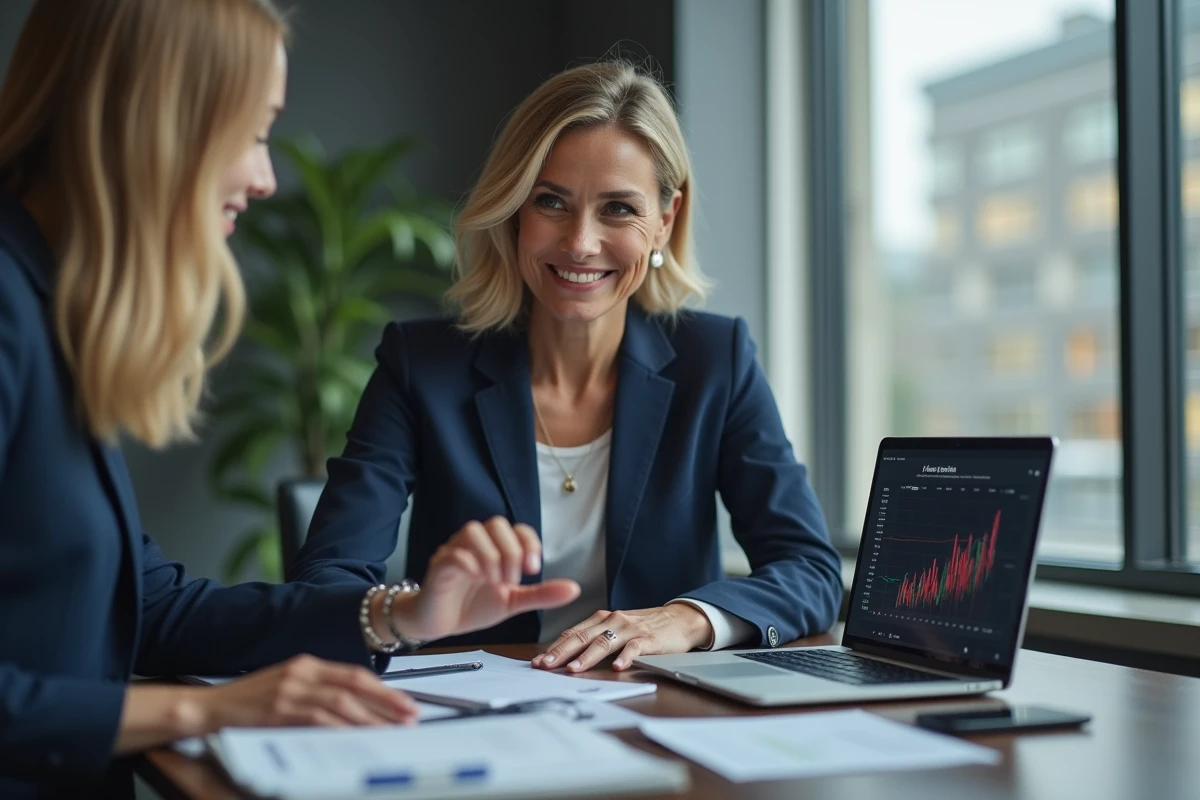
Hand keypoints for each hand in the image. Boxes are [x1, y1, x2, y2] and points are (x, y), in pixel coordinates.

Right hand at [201, 654, 419, 727]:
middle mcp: (302, 672)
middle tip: (409, 715)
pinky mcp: (278, 708)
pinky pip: (317, 718)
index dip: (383, 689)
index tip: (404, 702)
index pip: (354, 674)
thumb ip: (316, 693)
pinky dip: (340, 727)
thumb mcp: (286, 688)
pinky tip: (356, 736)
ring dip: (370, 717)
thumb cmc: (247, 703)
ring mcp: (290, 689)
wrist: (207, 708)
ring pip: (341, 701)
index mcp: (306, 664)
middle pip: (355, 684)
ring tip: (391, 730)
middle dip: (386, 701)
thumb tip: (353, 711)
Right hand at [394, 517, 580, 641]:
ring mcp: (454, 552)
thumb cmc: (473, 606)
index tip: (533, 570)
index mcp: (494, 548)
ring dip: (491, 556)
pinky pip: (453, 555)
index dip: (529, 544)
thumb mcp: (513, 601)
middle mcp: (474, 544)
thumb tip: (574, 589)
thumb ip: (540, 594)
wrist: (439, 625)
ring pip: (473, 532)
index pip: (517, 529)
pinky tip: (478, 582)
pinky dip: (470, 566)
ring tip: (496, 582)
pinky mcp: (438, 568)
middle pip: (496, 524)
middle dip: (511, 551)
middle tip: (513, 580)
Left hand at [532, 604, 713, 672]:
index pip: (572, 633)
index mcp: (601, 619)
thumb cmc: (644, 627)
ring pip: (603, 642)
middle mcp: (612, 621)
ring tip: (573, 669)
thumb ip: (595, 639)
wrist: (679, 618)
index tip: (537, 662)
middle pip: (582, 637)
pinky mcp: (649, 639)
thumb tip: (566, 657)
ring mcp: (630, 629)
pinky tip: (618, 667)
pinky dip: (625, 657)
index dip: (554, 647)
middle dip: (561, 653)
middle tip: (544, 666)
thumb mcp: (615, 629)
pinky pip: (635, 648)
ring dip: (587, 656)